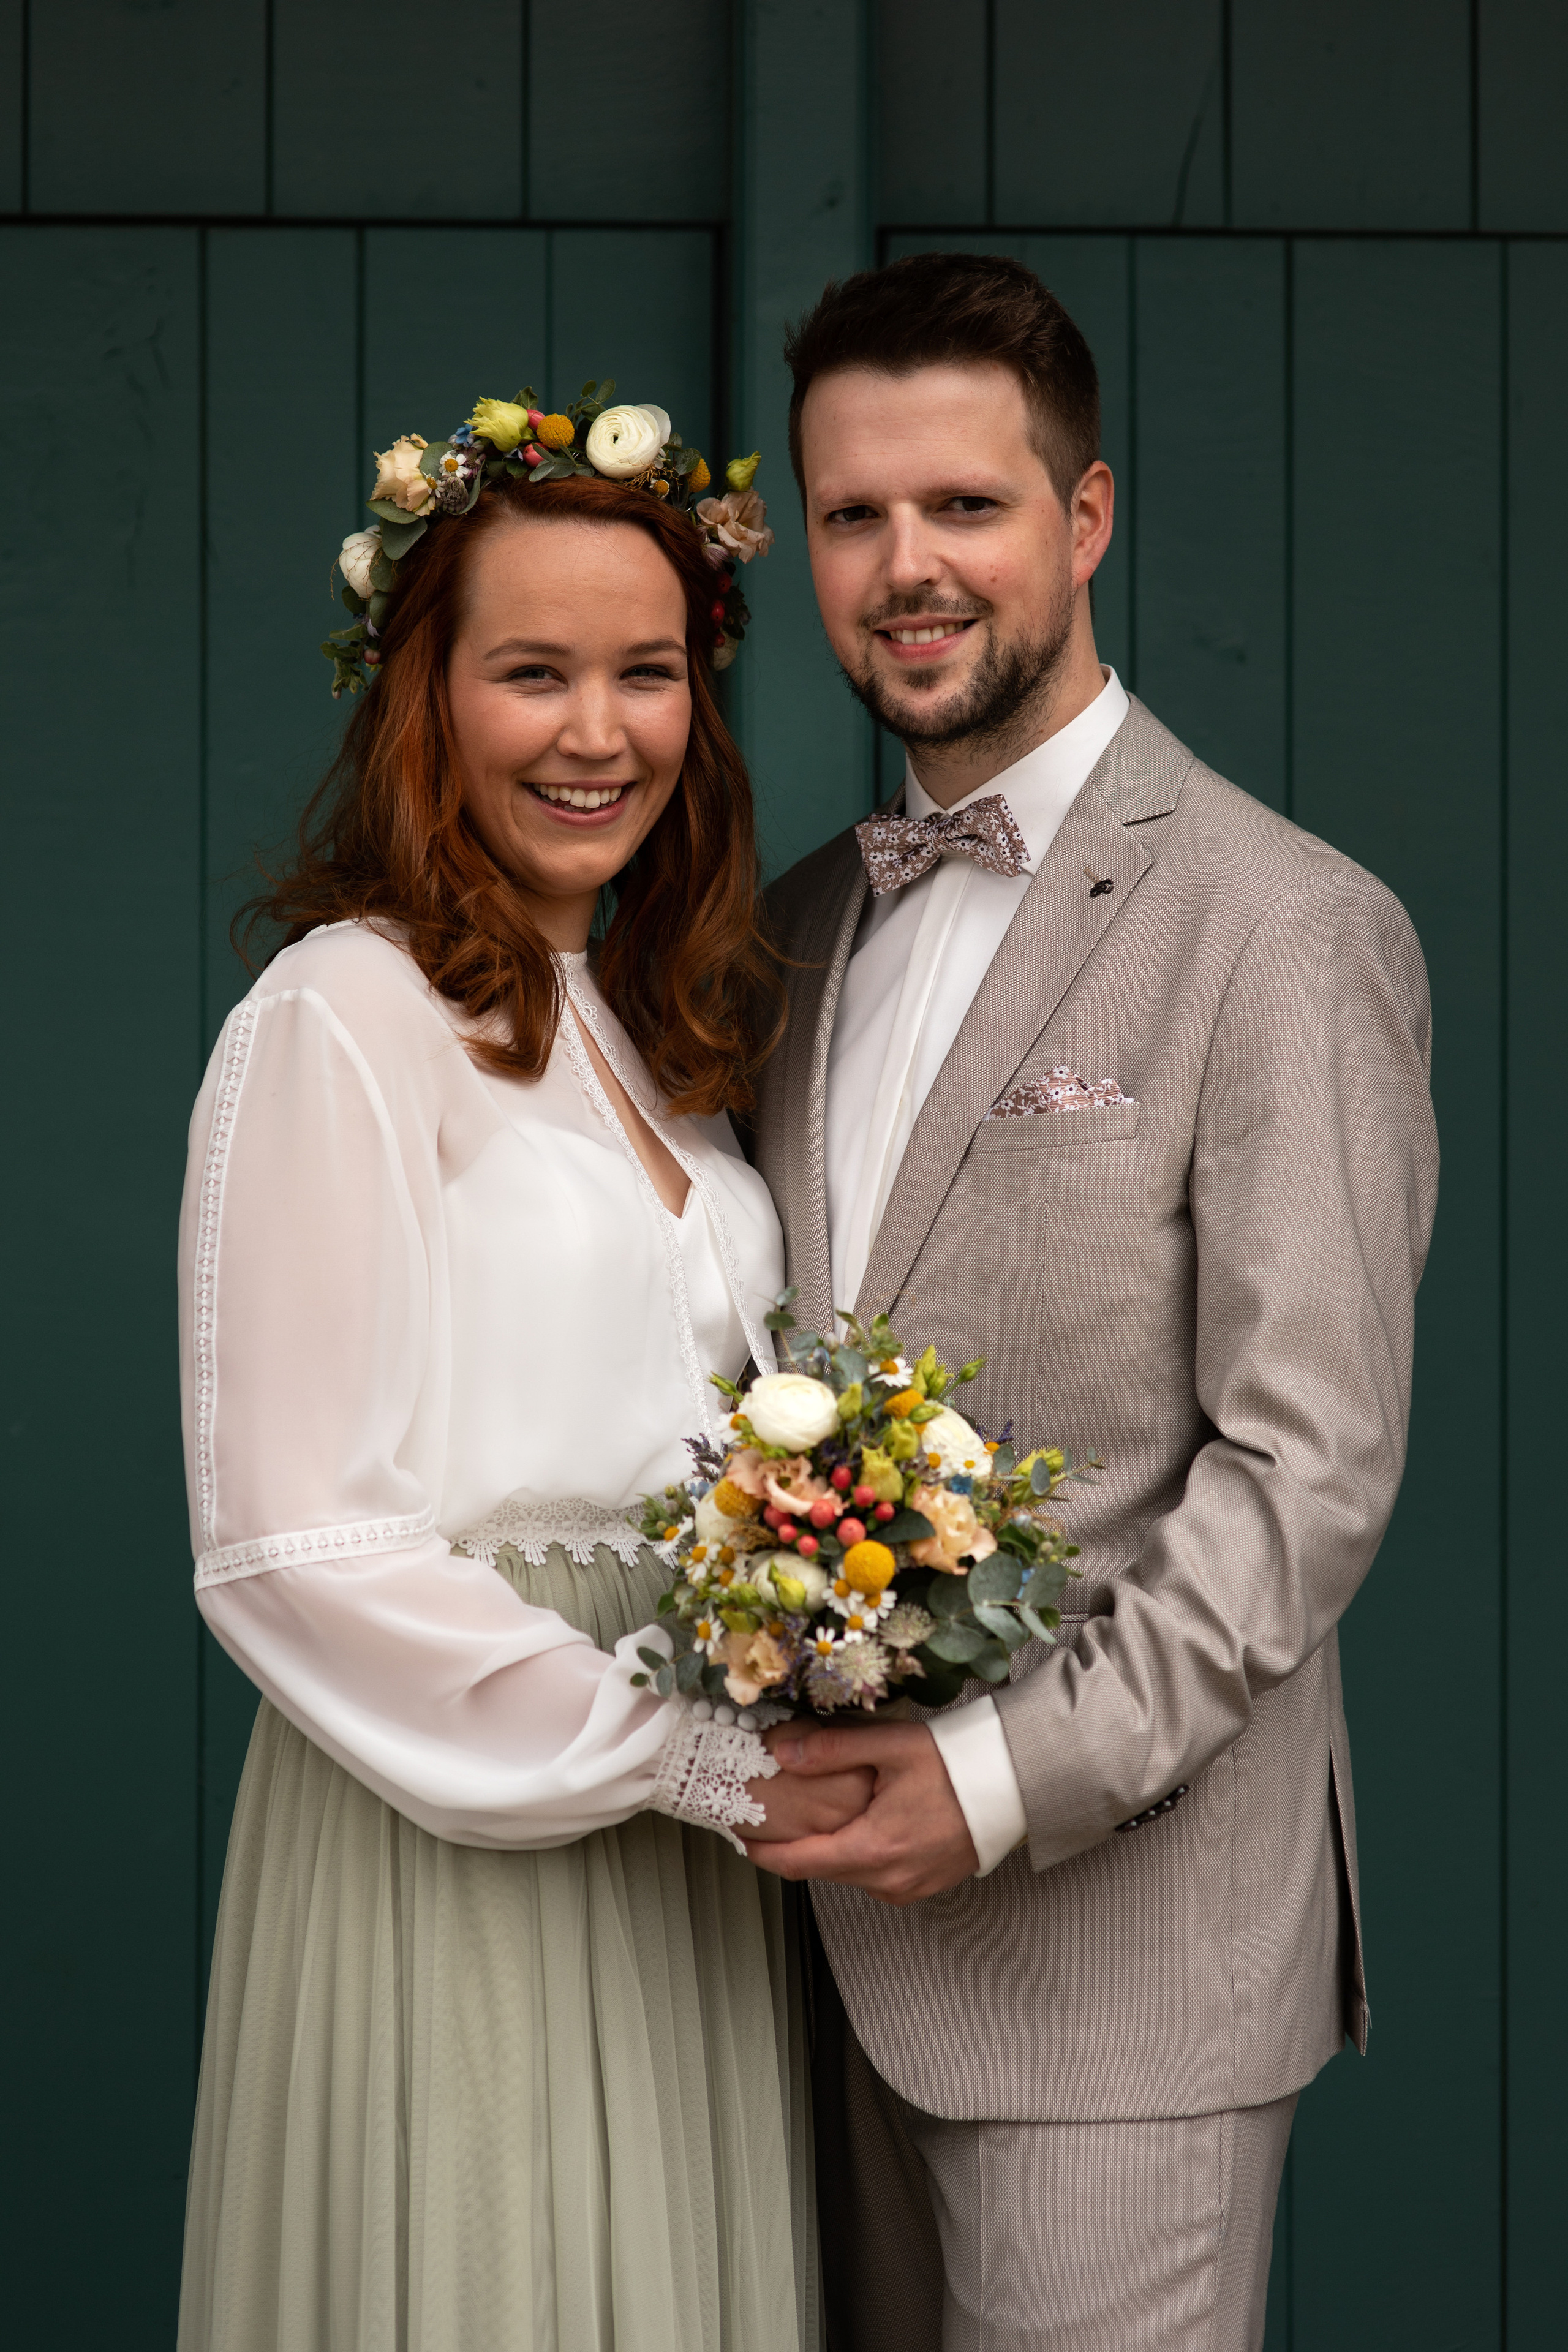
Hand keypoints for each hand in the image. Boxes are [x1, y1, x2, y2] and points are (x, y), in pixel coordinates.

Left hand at [743, 1721, 979, 1902]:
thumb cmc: (957, 1764)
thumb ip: (831, 1749)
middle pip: (822, 1870)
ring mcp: (910, 1887)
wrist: (1014, 1784)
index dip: (763, 1853)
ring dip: (834, 1851)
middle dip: (796, 1848)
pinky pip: (879, 1880)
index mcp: (873, 1849)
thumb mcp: (889, 1746)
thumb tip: (783, 1752)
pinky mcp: (927, 1886)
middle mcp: (889, 1880)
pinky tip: (869, 1827)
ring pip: (851, 1875)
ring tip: (826, 1817)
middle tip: (777, 1820)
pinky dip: (865, 1858)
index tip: (741, 1840)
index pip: (798, 1864)